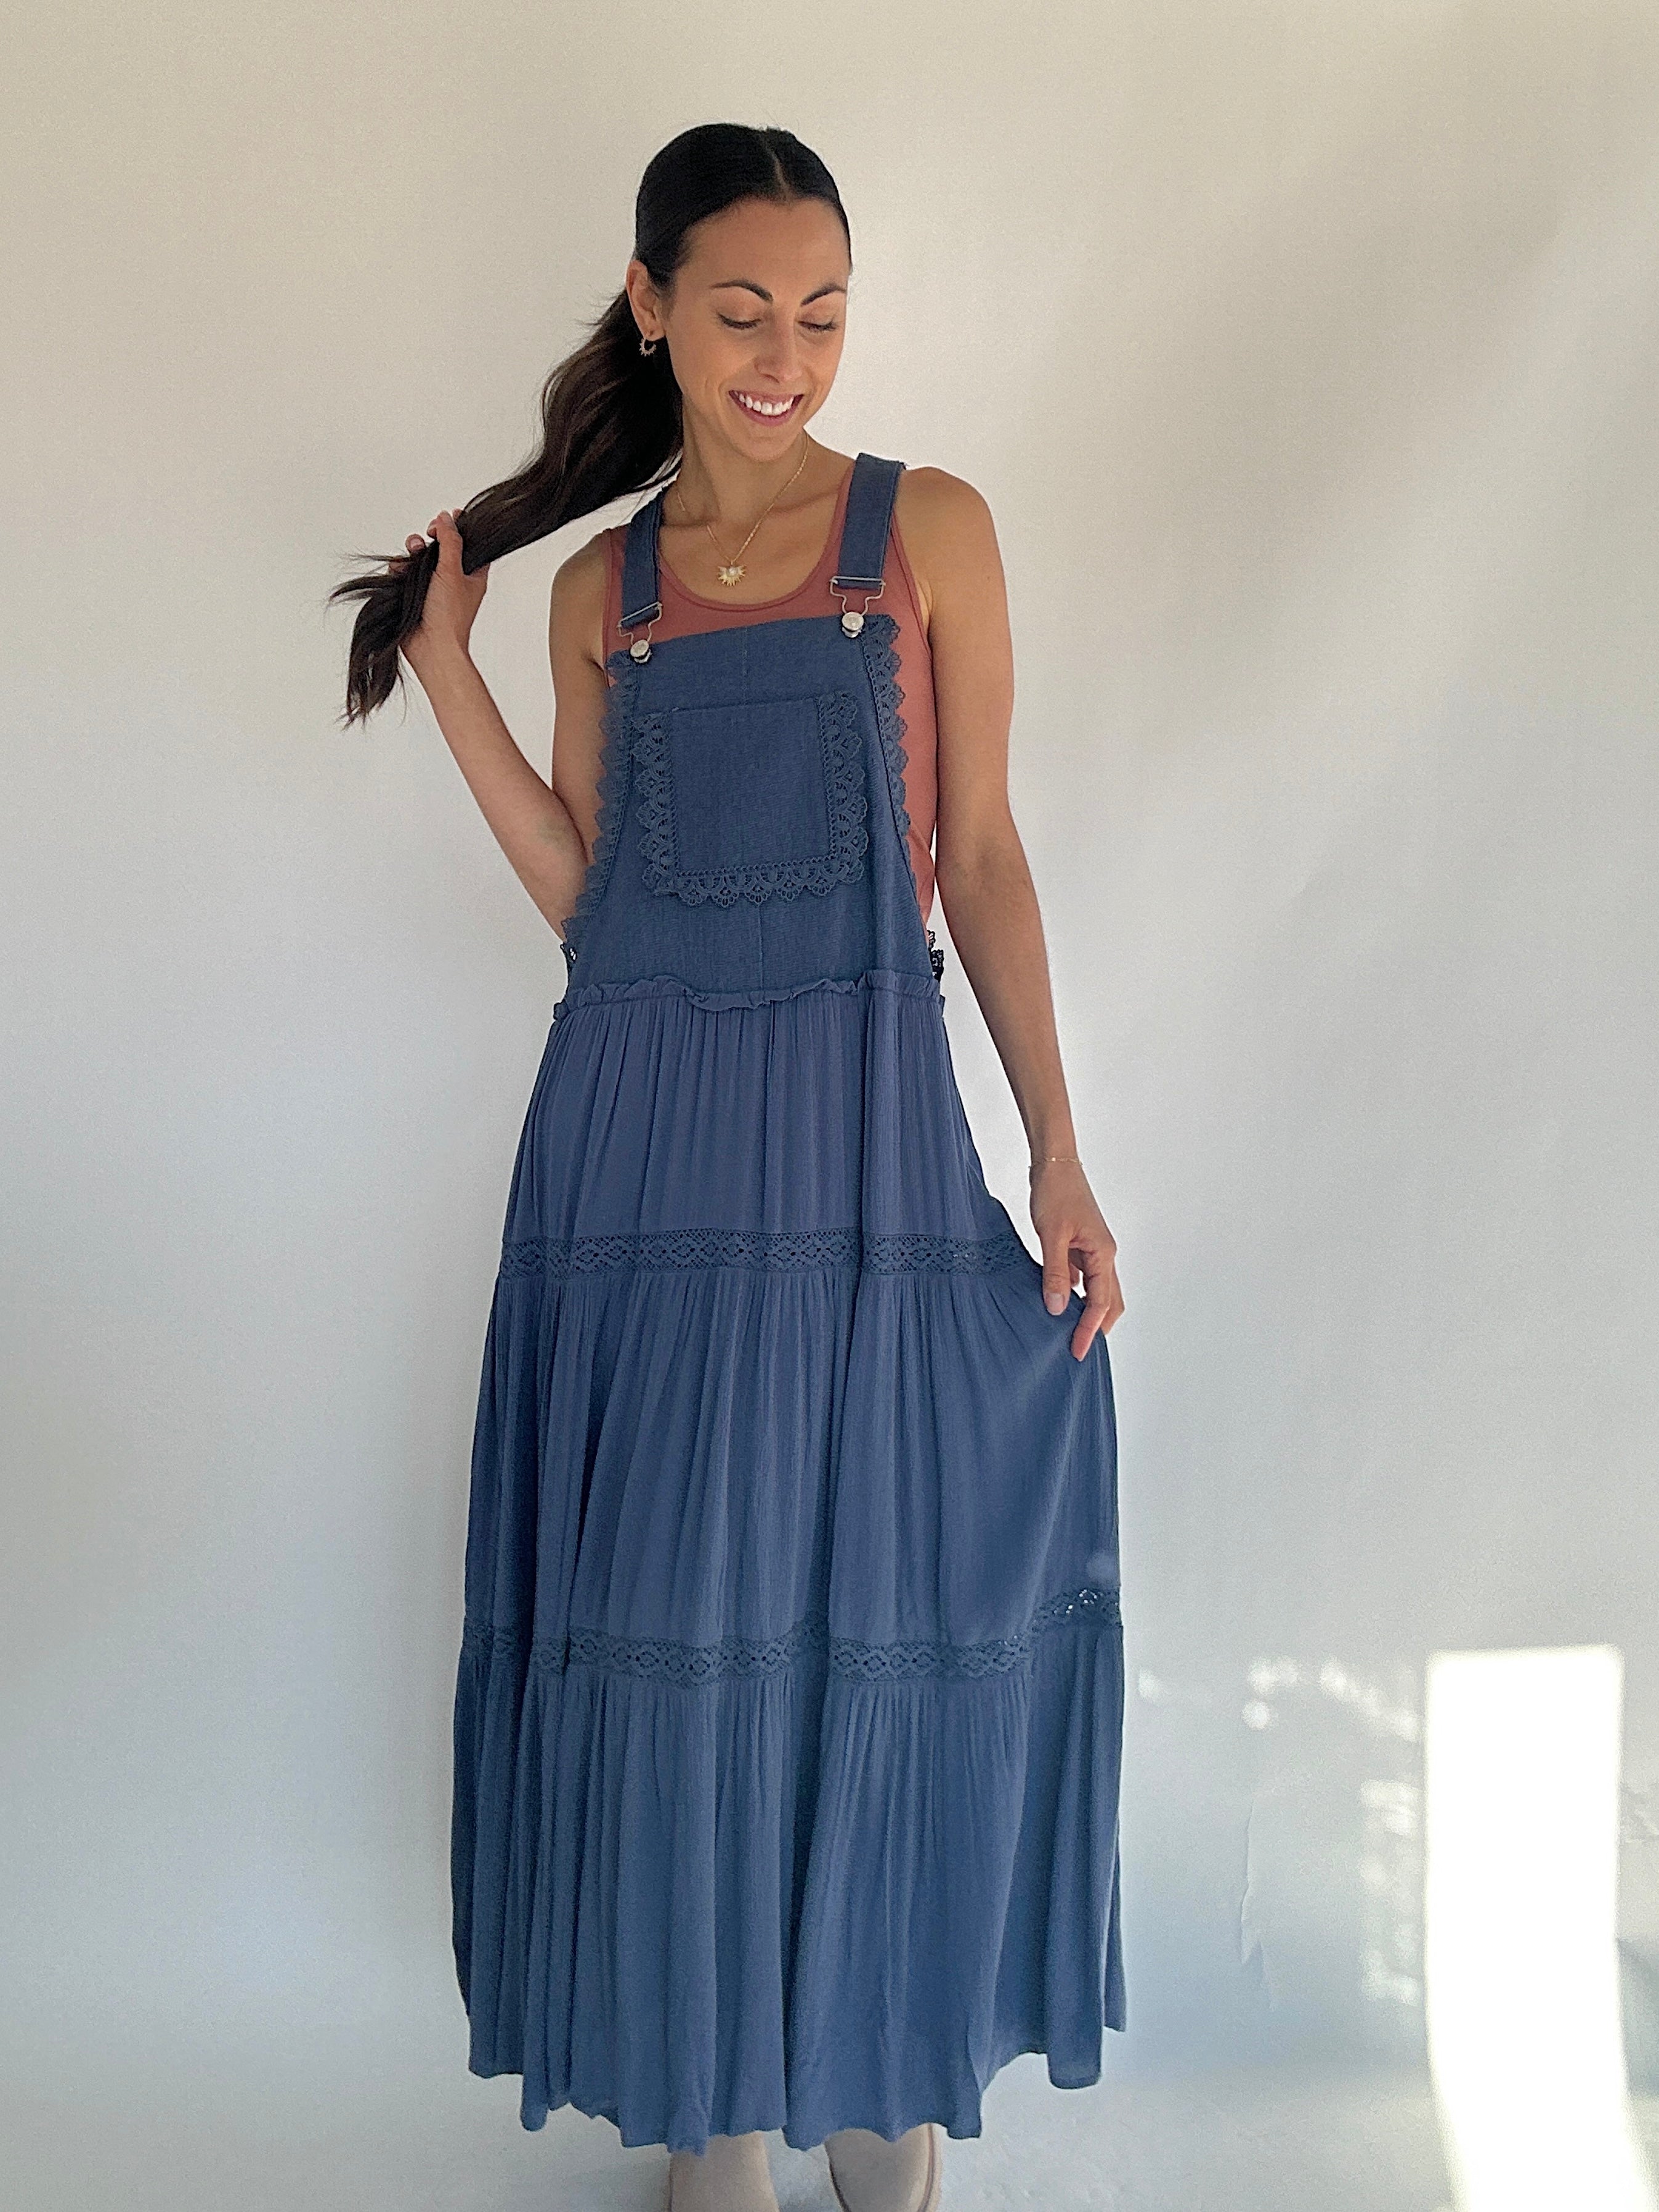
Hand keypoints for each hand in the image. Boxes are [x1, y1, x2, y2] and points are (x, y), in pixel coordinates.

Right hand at [400, 509, 488, 672]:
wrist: (431, 647)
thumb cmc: (449, 616)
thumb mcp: (453, 571)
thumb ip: (451, 542)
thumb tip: (447, 518)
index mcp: (472, 575)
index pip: (469, 544)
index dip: (459, 529)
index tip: (449, 517)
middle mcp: (453, 580)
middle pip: (440, 548)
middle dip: (429, 538)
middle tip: (427, 537)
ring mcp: (432, 588)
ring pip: (419, 559)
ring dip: (412, 552)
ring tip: (411, 555)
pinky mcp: (414, 596)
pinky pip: (404, 574)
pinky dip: (399, 570)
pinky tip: (399, 572)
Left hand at [1029, 1160, 1123, 1358]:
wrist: (1054, 1163)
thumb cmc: (1055, 1192)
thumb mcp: (1051, 1235)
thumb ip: (1055, 1273)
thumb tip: (1058, 1309)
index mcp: (1103, 1254)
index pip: (1101, 1303)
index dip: (1090, 1330)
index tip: (1077, 1352)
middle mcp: (1104, 1255)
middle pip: (1109, 1302)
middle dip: (1098, 1327)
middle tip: (1079, 1350)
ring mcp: (1093, 1251)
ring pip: (1097, 1291)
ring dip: (1087, 1313)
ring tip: (1068, 1334)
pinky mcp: (1080, 1246)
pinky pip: (1082, 1278)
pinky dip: (1074, 1295)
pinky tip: (1056, 1303)